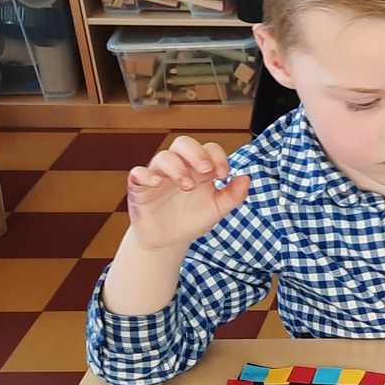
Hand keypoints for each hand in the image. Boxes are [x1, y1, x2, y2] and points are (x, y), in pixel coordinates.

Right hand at [125, 138, 249, 251]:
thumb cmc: (192, 219)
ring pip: (164, 156)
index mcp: (199, 169)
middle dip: (196, 153)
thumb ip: (233, 195)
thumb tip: (247, 178)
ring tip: (187, 185)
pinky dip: (146, 174)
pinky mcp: (141, 187)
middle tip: (206, 170)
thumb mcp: (217, 209)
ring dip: (177, 167)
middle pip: (184, 143)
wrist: (169, 240)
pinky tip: (157, 182)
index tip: (223, 174)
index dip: (218, 156)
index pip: (208, 149)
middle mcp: (179, 167)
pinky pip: (138, 173)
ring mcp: (159, 175)